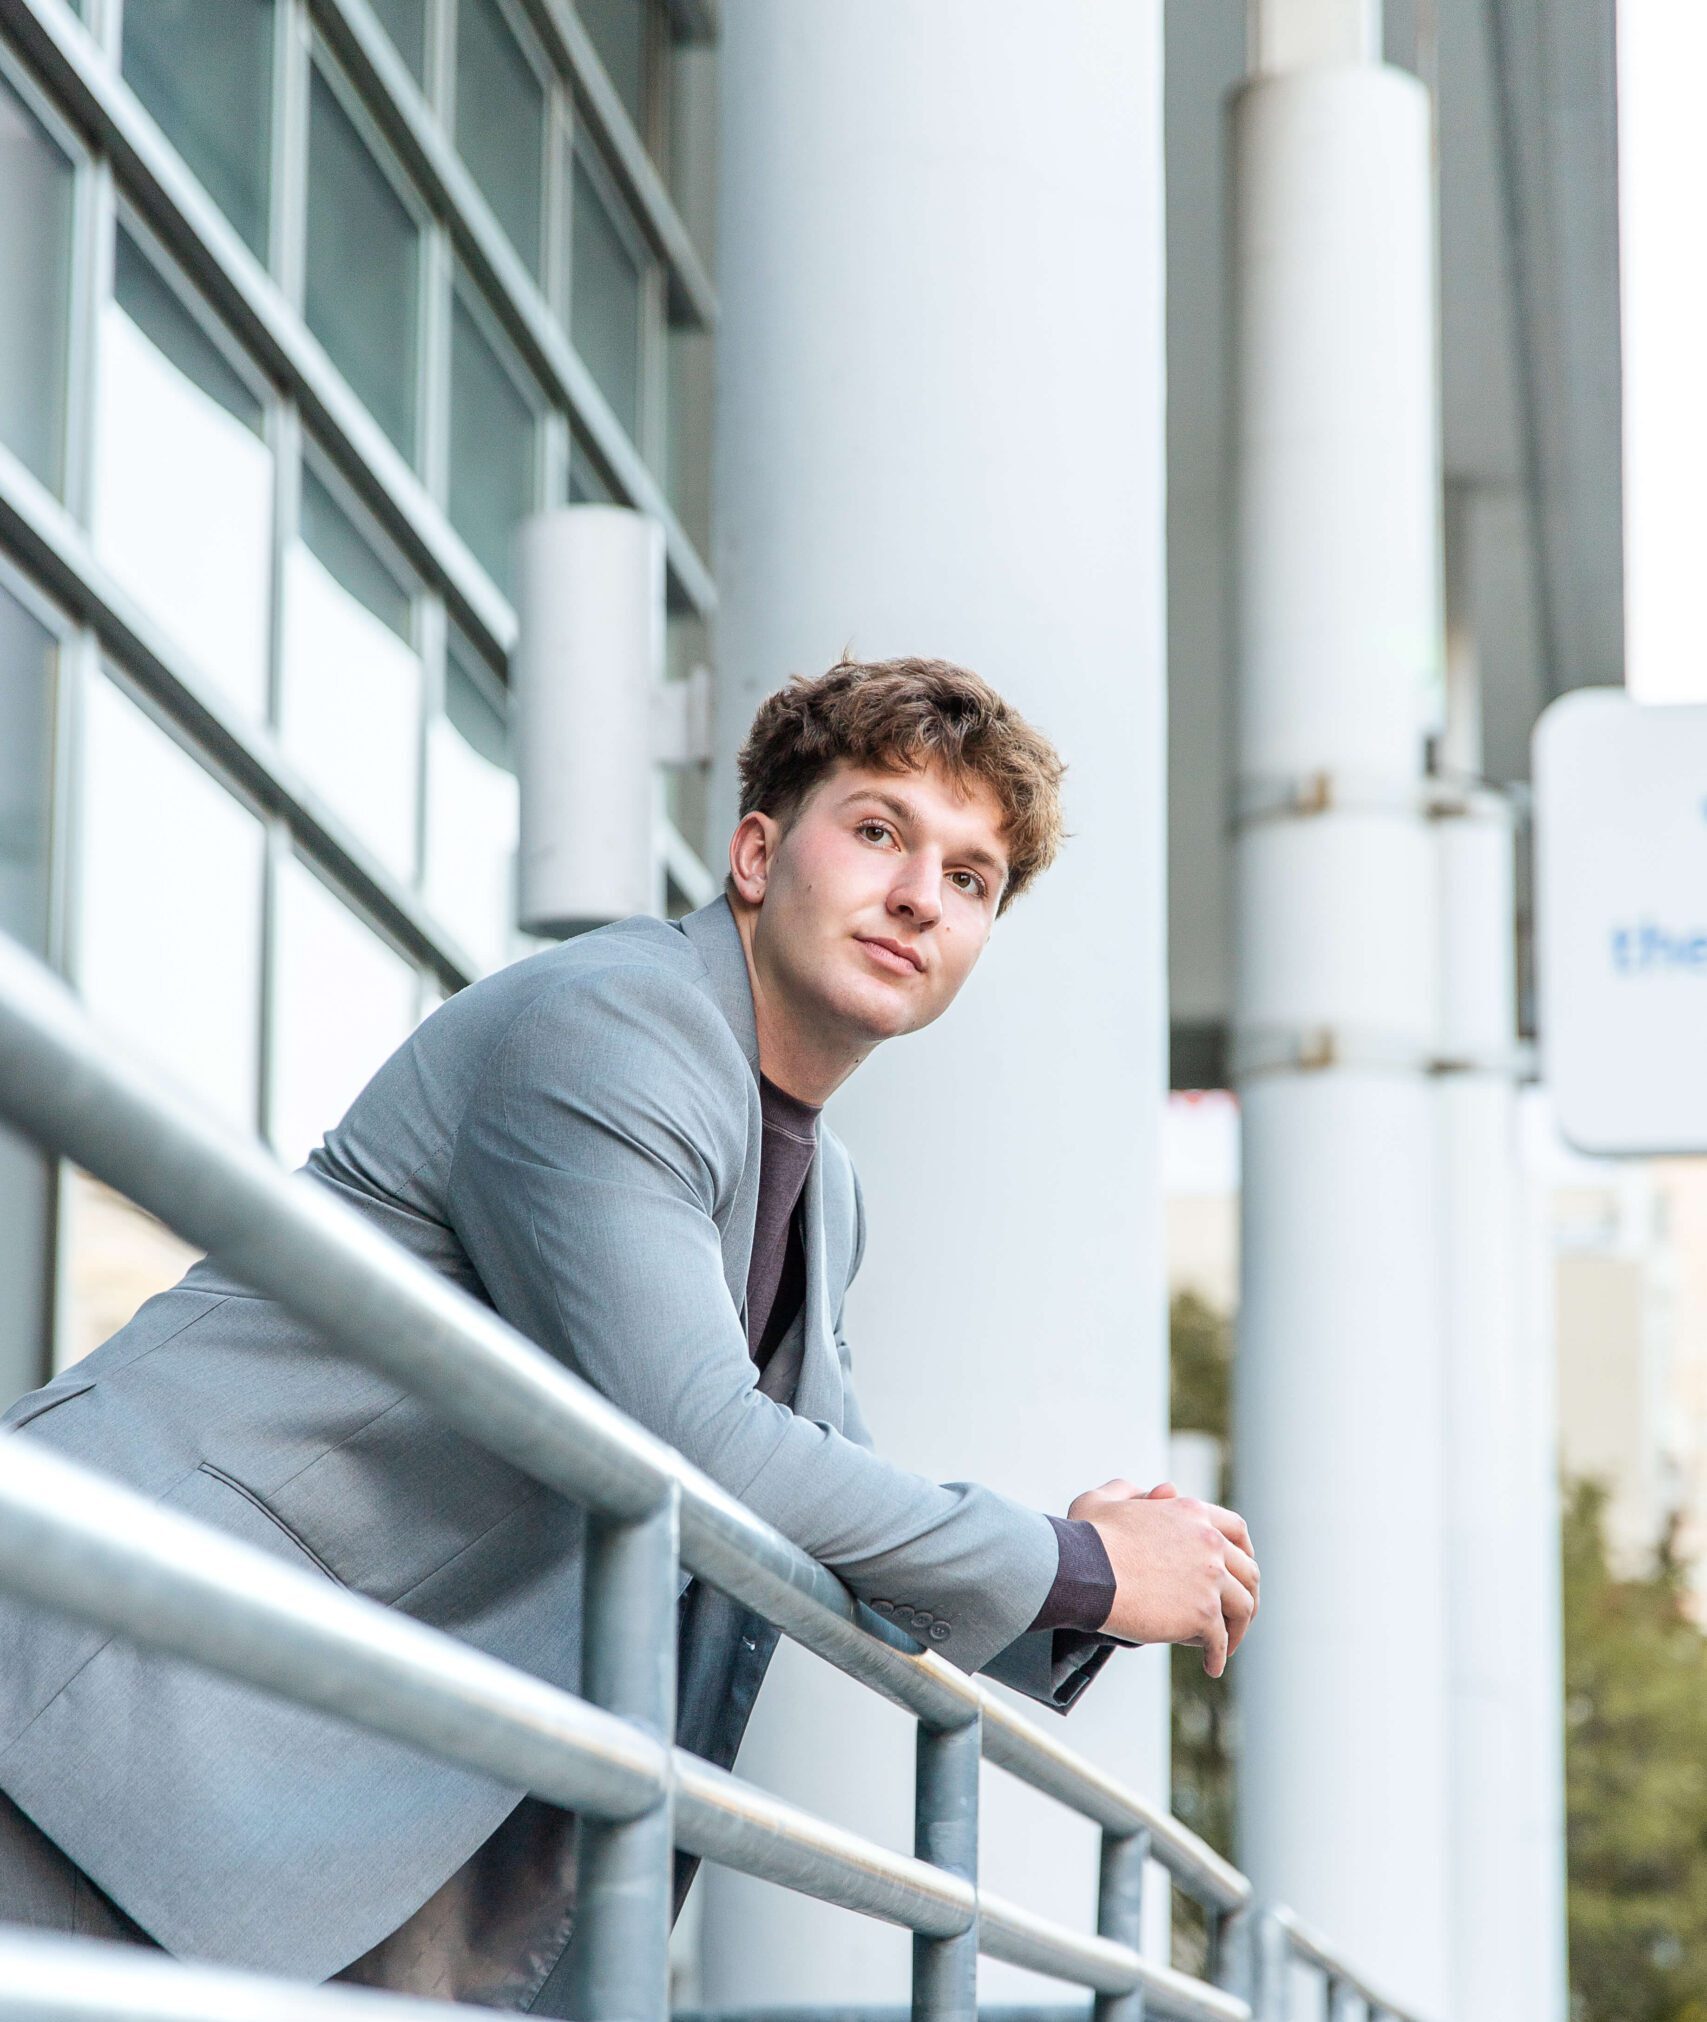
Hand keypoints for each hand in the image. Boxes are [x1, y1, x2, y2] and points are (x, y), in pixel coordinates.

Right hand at [1068, 1477, 1258, 1678]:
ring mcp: (1209, 1578)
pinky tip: (1211, 1667)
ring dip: (1237, 1630)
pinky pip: (1219, 1641)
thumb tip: (1151, 1492)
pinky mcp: (1202, 1613)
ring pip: (1242, 1609)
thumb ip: (1128, 1491)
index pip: (1236, 1530)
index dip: (1244, 1553)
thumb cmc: (1085, 1537)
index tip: (1240, 1572)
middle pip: (1248, 1573)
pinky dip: (1218, 1657)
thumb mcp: (1103, 1499)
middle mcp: (1209, 1542)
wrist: (1083, 1570)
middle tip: (1236, 1617)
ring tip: (1225, 1646)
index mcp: (1192, 1513)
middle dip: (1248, 1597)